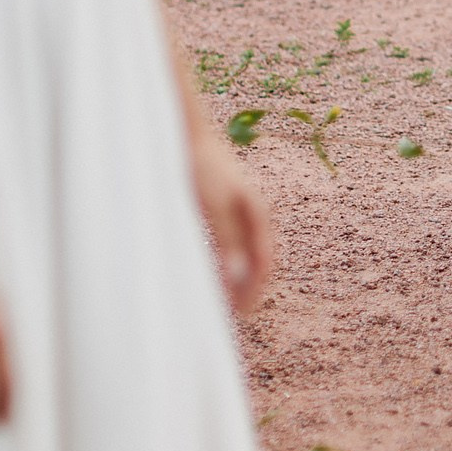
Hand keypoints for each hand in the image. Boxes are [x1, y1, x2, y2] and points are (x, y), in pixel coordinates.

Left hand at [192, 138, 277, 312]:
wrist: (188, 134)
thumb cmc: (201, 167)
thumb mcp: (213, 206)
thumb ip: (227, 241)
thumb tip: (237, 278)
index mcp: (257, 214)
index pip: (263, 262)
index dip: (254, 290)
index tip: (242, 315)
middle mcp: (253, 214)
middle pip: (258, 260)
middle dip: (249, 288)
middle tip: (235, 315)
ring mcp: (240, 210)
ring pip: (245, 253)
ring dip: (238, 277)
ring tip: (225, 299)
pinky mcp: (224, 207)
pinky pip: (232, 243)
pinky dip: (227, 262)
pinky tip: (213, 270)